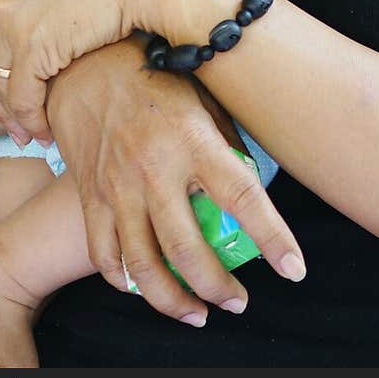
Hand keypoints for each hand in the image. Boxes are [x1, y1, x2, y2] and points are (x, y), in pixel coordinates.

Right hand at [46, 39, 306, 322]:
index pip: (243, 197)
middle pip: (188, 248)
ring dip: (172, 301)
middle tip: (238, 303)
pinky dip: (123, 280)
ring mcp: (118, 186)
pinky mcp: (91, 195)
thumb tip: (248, 183)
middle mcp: (155, 169)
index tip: (293, 269)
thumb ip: (223, 142)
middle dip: (217, 288)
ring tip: (196, 314)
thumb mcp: (202, 98)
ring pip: (143, 265)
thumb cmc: (154, 75)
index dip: (273, 238)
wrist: (84, 63)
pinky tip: (143, 287)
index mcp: (193, 140)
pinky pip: (104, 253)